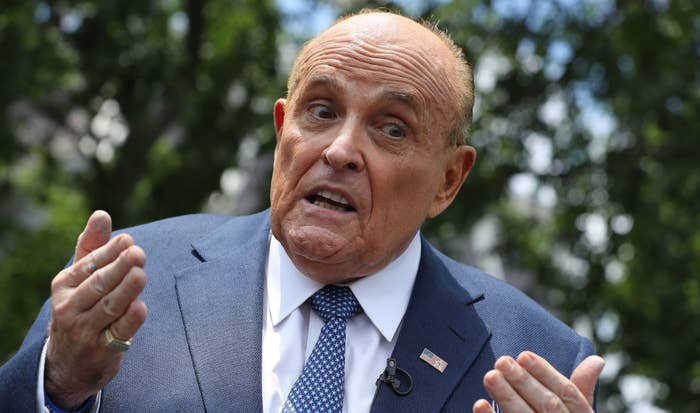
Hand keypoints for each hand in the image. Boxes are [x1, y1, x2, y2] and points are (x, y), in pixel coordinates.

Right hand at [45, 211, 147, 409]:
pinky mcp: (101, 350)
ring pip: (109, 307)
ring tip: (141, 274)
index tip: (128, 240)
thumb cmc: (80, 308)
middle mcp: (70, 307)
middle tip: (138, 253)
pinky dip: (130, 320)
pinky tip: (140, 307)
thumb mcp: (79, 279)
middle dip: (119, 267)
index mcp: (64, 285)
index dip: (109, 252)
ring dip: (127, 290)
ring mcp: (84, 330)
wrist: (67, 363)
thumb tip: (102, 214)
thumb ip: (92, 247)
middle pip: (99, 284)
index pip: (89, 265)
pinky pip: (118, 333)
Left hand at [473, 351, 604, 412]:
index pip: (567, 393)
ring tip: (490, 376)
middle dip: (523, 381)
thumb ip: (581, 390)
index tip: (523, 355)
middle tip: (501, 361)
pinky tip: (480, 404)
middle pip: (546, 404)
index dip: (545, 373)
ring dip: (507, 397)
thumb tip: (596, 360)